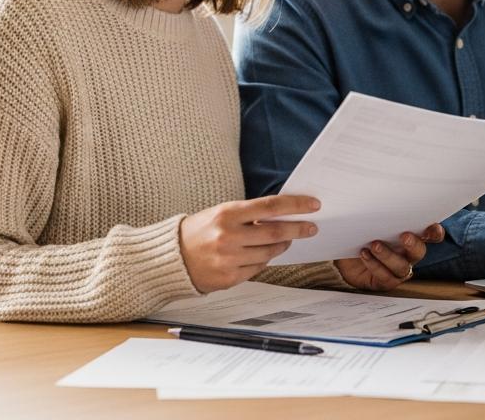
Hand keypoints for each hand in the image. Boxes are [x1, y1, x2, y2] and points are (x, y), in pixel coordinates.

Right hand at [178, 195, 319, 292]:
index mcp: (227, 214)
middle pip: (276, 233)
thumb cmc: (198, 232)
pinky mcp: (229, 278)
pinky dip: (263, 260)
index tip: (313, 205)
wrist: (171, 258)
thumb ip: (249, 215)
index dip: (295, 206)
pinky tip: (261, 254)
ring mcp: (229, 259)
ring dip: (282, 246)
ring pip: (269, 253)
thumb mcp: (221, 213)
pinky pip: (257, 268)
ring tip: (285, 241)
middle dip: (298, 229)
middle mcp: (228, 237)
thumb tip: (283, 215)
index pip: (270, 207)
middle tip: (311, 228)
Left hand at [335, 224, 445, 290]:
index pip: (430, 235)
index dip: (435, 232)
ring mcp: (398, 269)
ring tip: (375, 245)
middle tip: (404, 236)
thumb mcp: (371, 223)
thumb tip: (376, 196)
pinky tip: (364, 254)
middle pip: (419, 251)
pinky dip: (374, 265)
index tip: (433, 228)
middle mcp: (408, 254)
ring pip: (401, 266)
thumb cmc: (363, 236)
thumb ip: (380, 215)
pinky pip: (385, 276)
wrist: (346, 259)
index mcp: (410, 236)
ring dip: (388, 255)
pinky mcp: (386, 281)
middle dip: (414, 244)